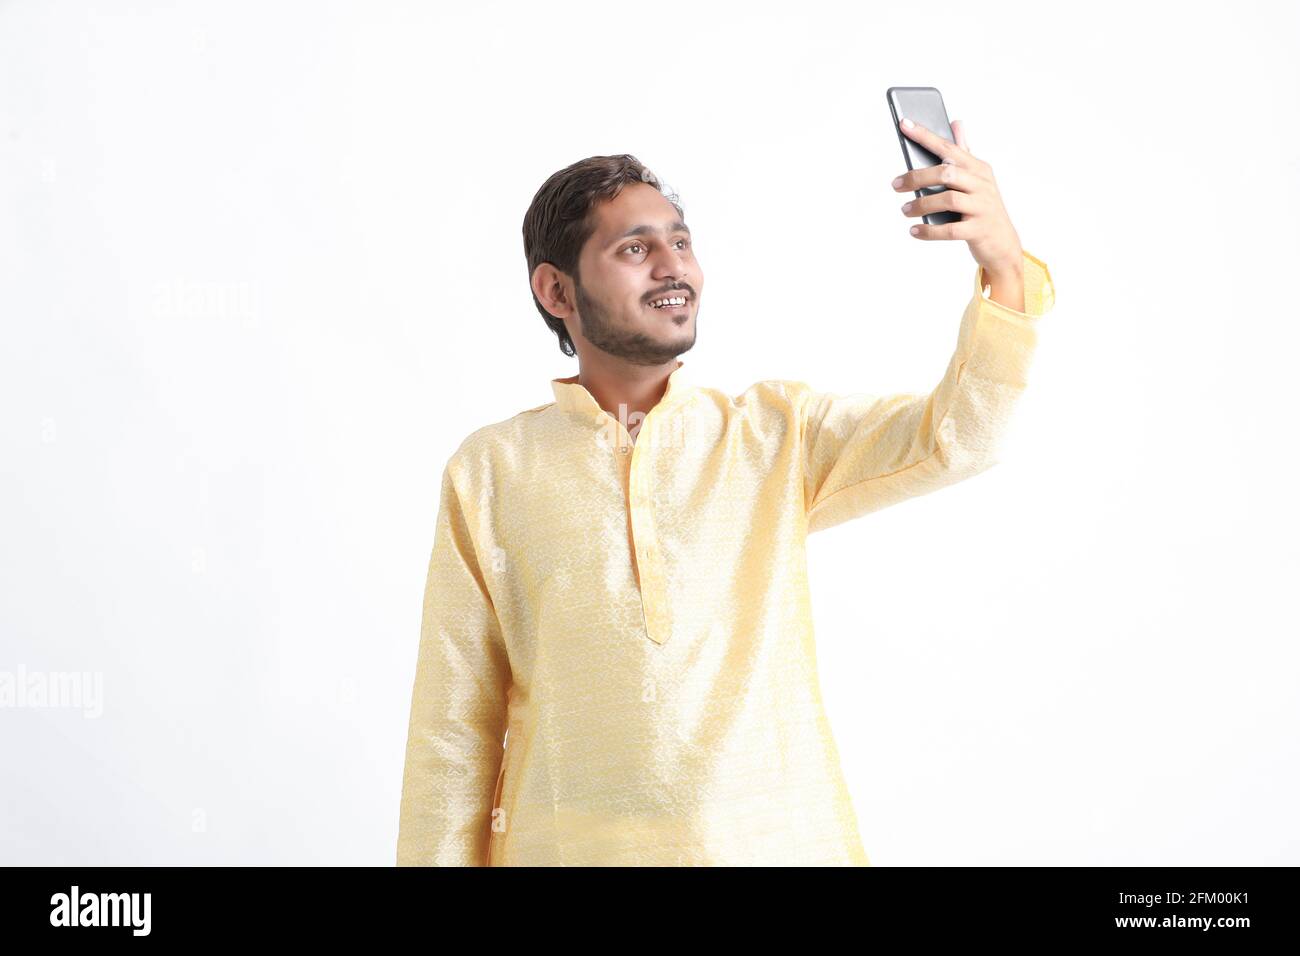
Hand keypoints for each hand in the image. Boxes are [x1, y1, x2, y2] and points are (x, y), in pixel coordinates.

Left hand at [893, 117, 1022, 276]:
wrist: (1003, 243)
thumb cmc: (983, 207)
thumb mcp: (977, 178)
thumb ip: (964, 152)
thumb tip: (956, 123)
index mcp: (978, 168)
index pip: (948, 147)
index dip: (925, 136)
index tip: (904, 124)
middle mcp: (982, 184)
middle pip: (946, 173)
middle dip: (917, 177)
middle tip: (896, 185)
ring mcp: (982, 207)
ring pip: (948, 200)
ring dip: (921, 204)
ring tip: (905, 209)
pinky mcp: (978, 230)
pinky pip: (950, 230)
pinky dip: (929, 231)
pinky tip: (914, 231)